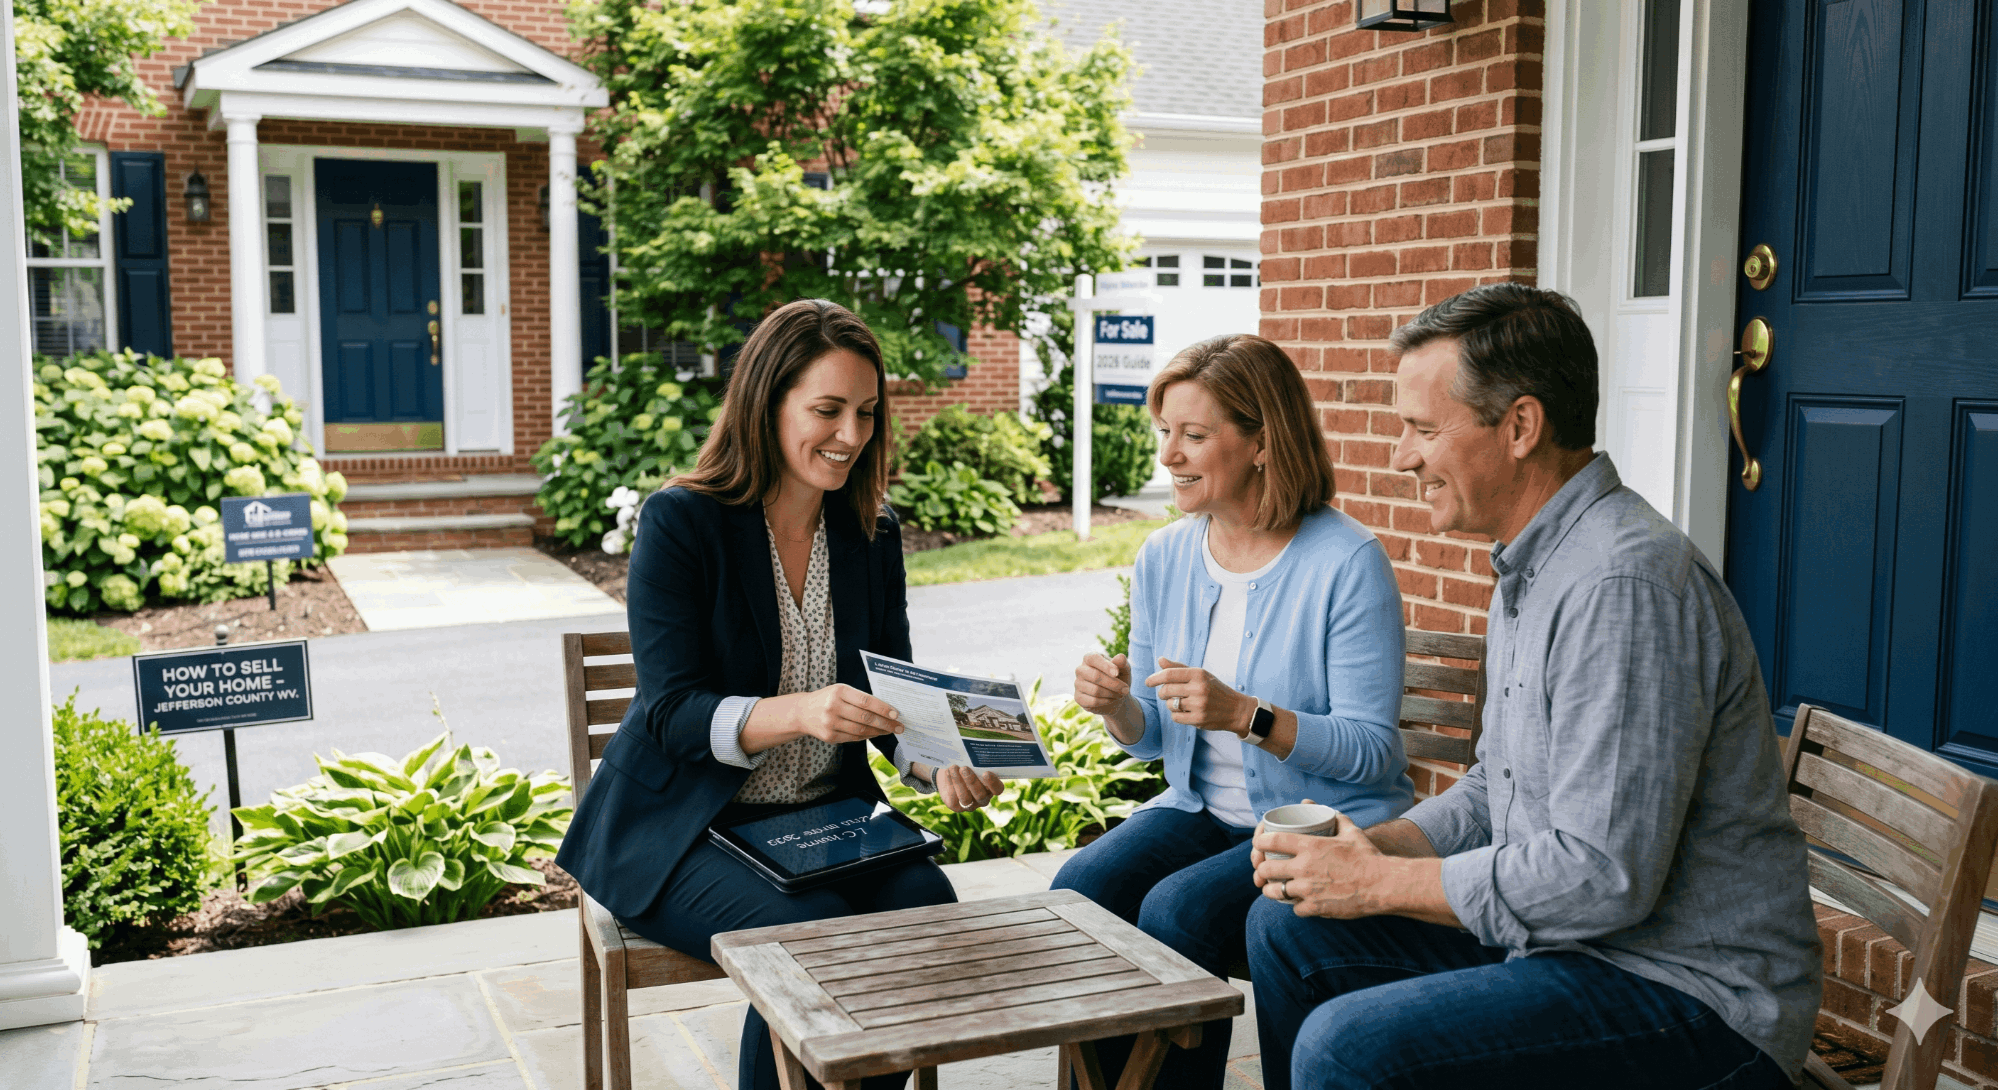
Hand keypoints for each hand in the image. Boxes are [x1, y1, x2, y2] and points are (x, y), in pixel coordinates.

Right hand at [792, 684, 901, 744]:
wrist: (802, 712)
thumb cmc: (828, 699)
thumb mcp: (841, 691)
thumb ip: (860, 698)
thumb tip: (886, 709)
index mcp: (839, 691)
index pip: (866, 701)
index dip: (883, 708)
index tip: (896, 714)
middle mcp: (833, 707)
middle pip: (865, 718)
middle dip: (886, 723)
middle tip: (899, 726)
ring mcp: (830, 723)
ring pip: (861, 730)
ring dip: (879, 731)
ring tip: (890, 730)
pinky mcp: (829, 736)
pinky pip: (853, 738)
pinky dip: (867, 736)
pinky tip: (875, 733)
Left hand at [934, 765, 1004, 811]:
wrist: (950, 772)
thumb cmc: (966, 763)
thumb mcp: (973, 760)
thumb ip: (978, 758)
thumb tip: (980, 743)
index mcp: (991, 787)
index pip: (998, 789)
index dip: (993, 783)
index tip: (986, 772)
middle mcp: (983, 798)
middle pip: (980, 795)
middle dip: (972, 781)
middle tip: (964, 768)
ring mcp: (970, 804)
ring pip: (966, 798)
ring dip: (958, 782)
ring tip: (953, 768)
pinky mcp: (956, 806)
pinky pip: (953, 798)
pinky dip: (950, 783)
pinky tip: (948, 772)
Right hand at [1075, 652, 1131, 715]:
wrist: (1116, 697)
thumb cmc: (1119, 679)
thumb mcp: (1124, 670)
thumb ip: (1122, 663)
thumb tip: (1120, 657)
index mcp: (1090, 658)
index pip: (1093, 658)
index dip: (1105, 666)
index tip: (1117, 673)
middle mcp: (1081, 669)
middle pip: (1095, 676)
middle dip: (1114, 684)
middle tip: (1126, 689)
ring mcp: (1077, 684)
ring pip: (1095, 690)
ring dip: (1112, 694)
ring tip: (1120, 694)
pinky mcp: (1078, 698)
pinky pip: (1092, 701)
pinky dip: (1106, 701)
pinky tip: (1111, 699)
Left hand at [1145, 657, 1250, 734]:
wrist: (1236, 709)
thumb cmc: (1215, 689)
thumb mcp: (1200, 675)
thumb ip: (1179, 667)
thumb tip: (1160, 660)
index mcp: (1198, 674)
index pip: (1169, 674)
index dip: (1154, 678)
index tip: (1148, 682)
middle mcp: (1199, 688)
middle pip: (1166, 690)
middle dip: (1162, 693)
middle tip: (1166, 694)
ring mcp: (1199, 705)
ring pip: (1170, 705)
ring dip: (1171, 704)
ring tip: (1181, 703)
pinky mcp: (1199, 719)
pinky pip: (1175, 717)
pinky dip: (1177, 715)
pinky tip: (1186, 712)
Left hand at [1252, 812, 1382, 917]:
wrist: (1383, 884)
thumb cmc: (1367, 856)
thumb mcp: (1350, 830)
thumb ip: (1333, 816)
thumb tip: (1314, 805)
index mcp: (1310, 845)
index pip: (1270, 841)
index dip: (1259, 843)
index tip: (1259, 845)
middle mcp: (1304, 867)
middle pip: (1266, 869)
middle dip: (1261, 871)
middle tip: (1264, 872)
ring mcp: (1308, 889)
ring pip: (1275, 892)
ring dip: (1271, 891)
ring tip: (1273, 890)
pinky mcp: (1315, 907)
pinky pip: (1295, 908)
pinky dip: (1296, 906)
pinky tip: (1300, 902)